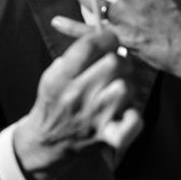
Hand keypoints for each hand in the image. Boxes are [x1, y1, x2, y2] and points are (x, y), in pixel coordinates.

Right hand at [13, 28, 142, 179]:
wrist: (46, 143)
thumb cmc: (53, 103)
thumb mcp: (52, 75)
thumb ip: (74, 56)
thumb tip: (102, 36)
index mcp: (60, 77)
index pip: (89, 45)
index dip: (105, 38)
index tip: (109, 40)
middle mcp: (76, 95)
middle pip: (114, 62)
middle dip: (119, 60)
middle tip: (116, 66)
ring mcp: (94, 117)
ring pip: (126, 87)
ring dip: (125, 86)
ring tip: (116, 90)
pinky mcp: (107, 136)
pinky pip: (133, 122)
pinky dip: (134, 116)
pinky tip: (125, 113)